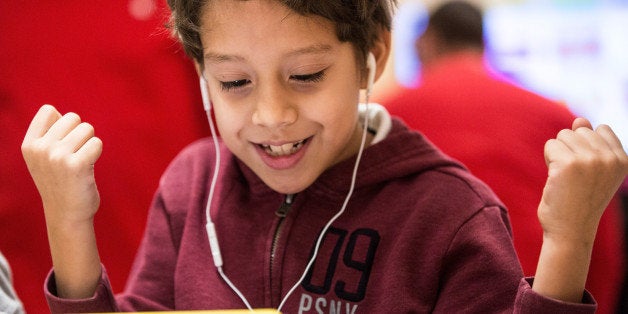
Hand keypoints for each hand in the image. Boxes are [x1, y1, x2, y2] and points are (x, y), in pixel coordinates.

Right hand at [21, 104, 102, 225]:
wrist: (67, 214)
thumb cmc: (60, 182)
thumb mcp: (43, 158)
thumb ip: (48, 135)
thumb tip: (56, 111)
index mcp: (29, 145)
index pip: (48, 110)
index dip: (63, 124)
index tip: (62, 144)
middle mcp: (40, 149)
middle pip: (72, 117)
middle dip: (80, 134)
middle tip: (74, 156)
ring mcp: (57, 156)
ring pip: (87, 129)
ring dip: (89, 144)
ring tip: (81, 162)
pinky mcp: (76, 164)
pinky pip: (97, 143)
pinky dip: (97, 153)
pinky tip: (88, 168)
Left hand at [533, 117, 627, 301]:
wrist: (570, 231)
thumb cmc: (579, 200)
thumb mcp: (592, 170)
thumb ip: (589, 142)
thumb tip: (580, 120)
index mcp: (623, 160)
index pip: (600, 129)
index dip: (585, 147)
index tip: (587, 172)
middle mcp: (610, 158)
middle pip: (579, 130)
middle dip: (570, 150)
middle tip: (573, 178)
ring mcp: (591, 160)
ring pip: (563, 136)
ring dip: (558, 155)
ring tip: (565, 178)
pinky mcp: (569, 164)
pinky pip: (550, 145)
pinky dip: (548, 160)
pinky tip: (556, 180)